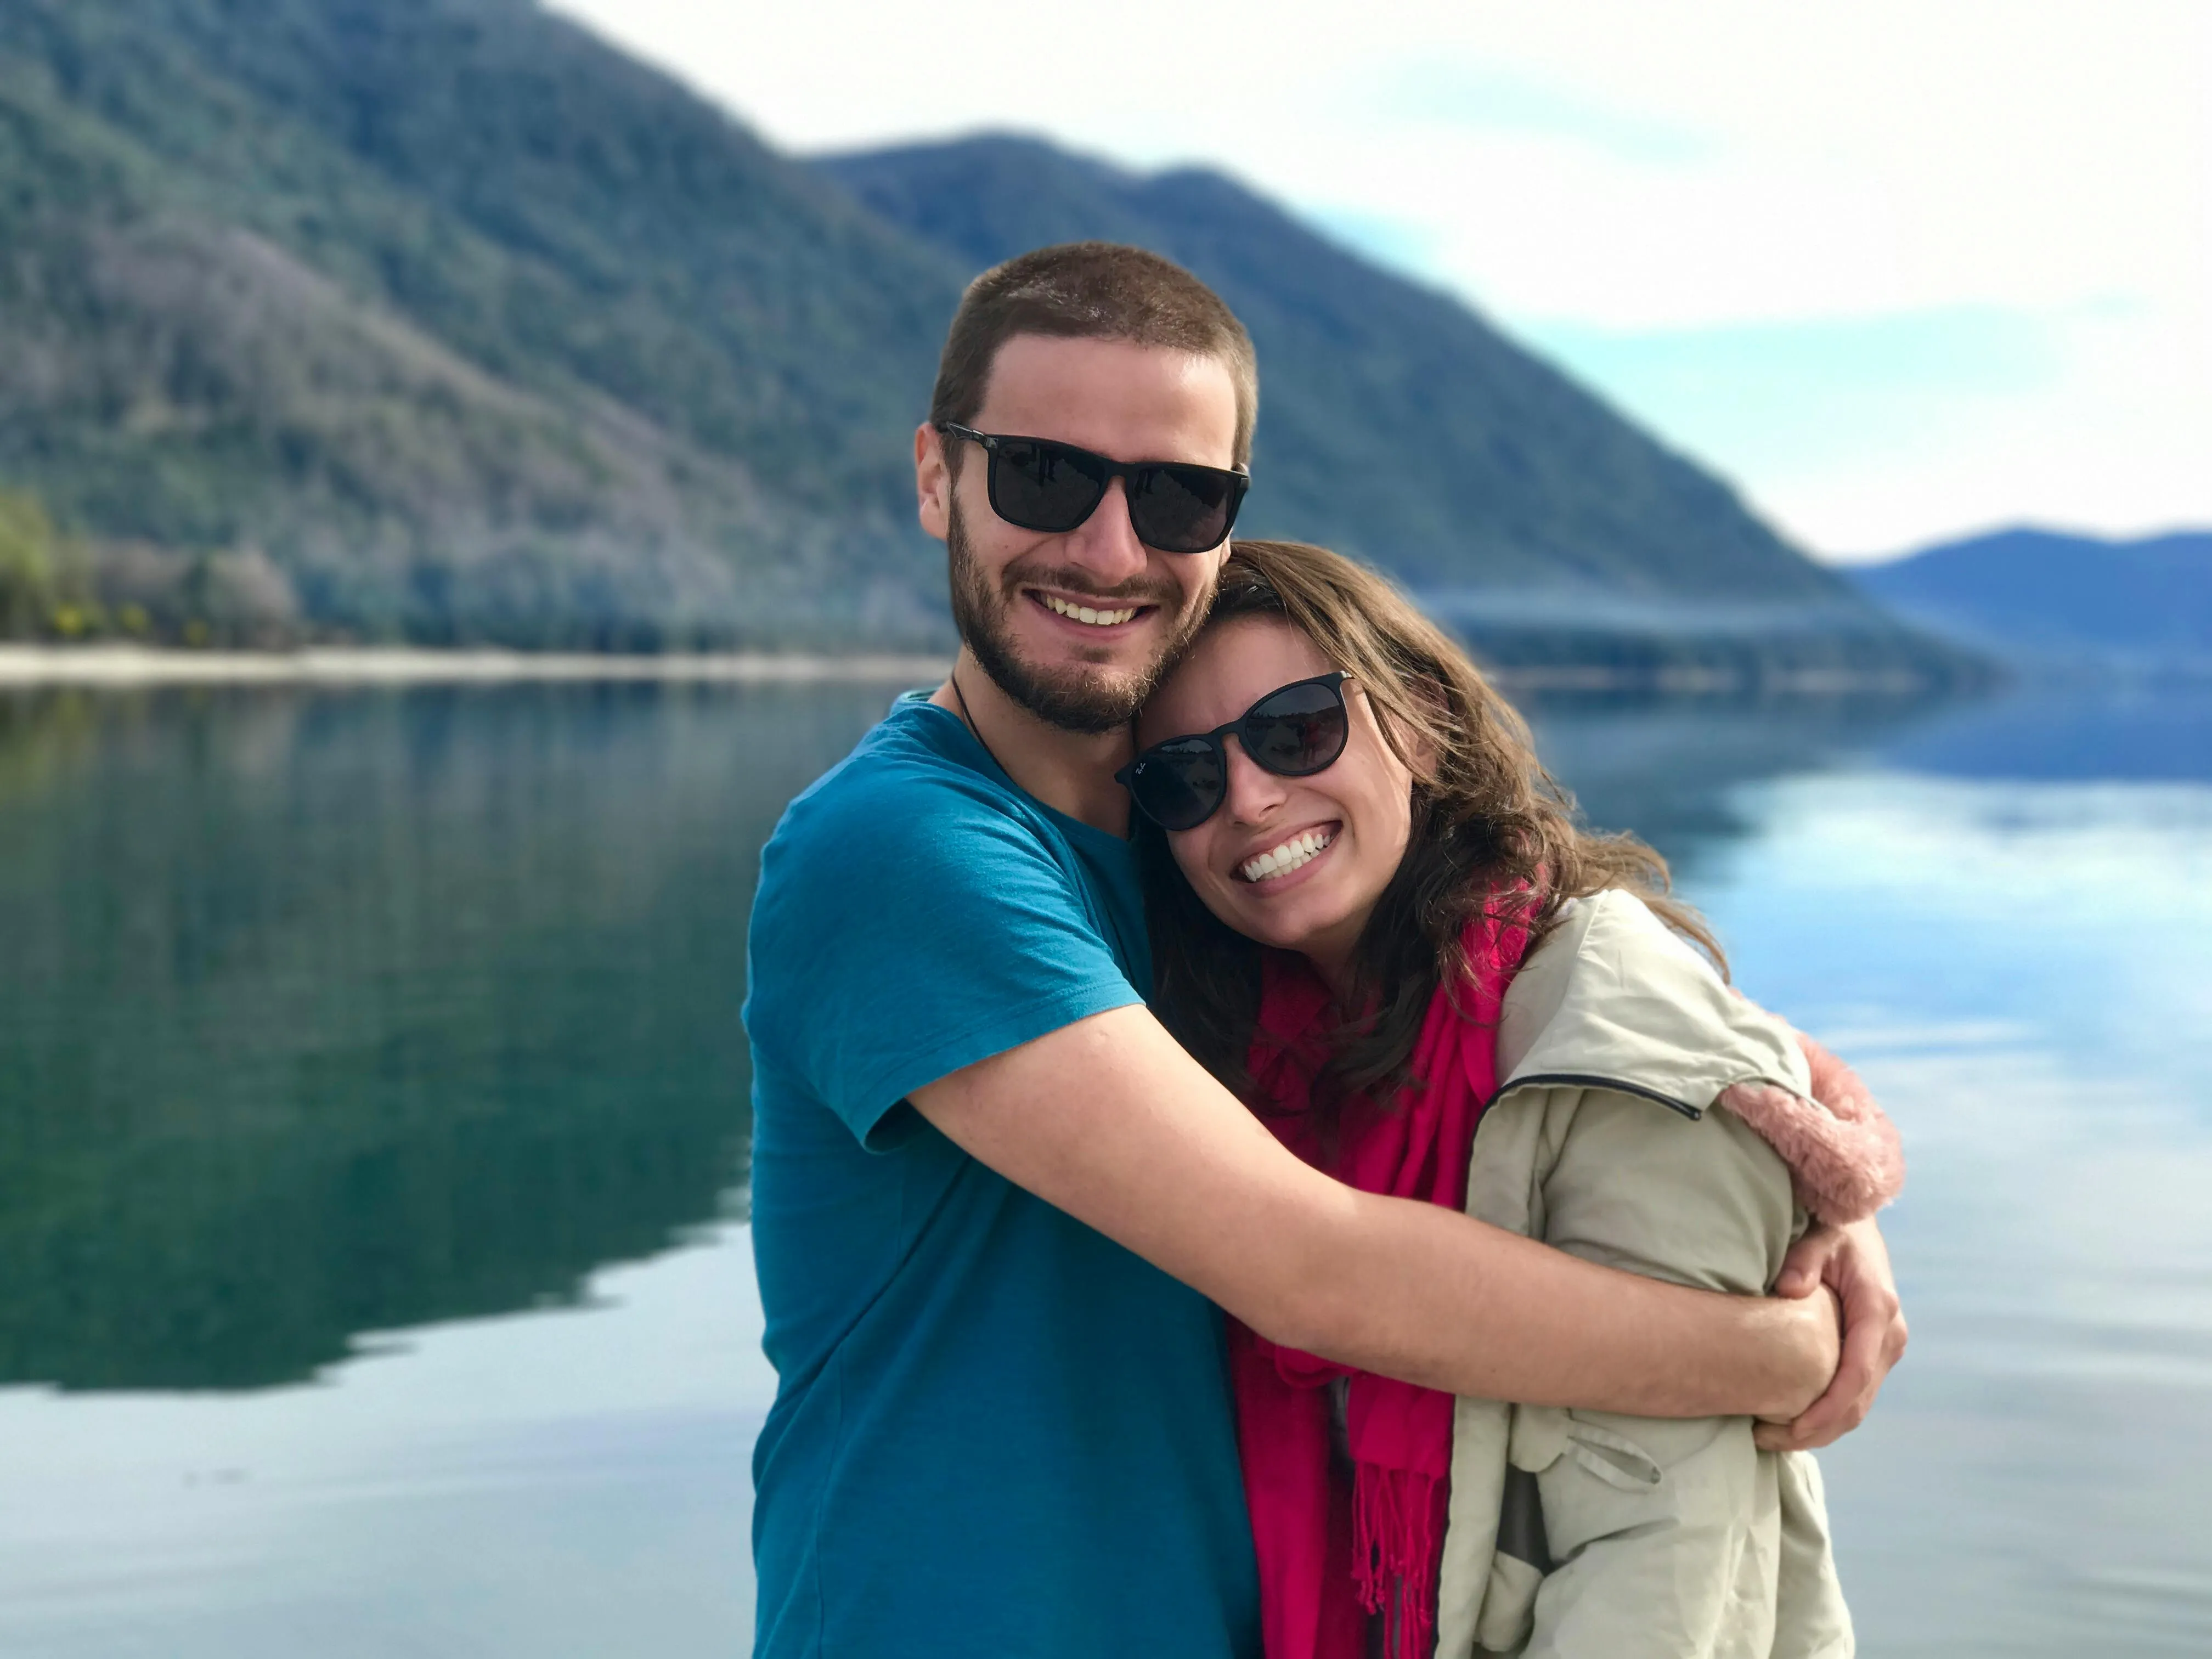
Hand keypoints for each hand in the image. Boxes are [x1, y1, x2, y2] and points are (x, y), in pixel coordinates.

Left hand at [1755, 1217, 1907, 1450]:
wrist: (1856, 1228)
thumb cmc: (1832, 1231)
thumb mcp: (1817, 1238)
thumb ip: (1803, 1261)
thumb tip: (1790, 1289)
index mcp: (1877, 1311)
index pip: (1855, 1374)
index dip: (1827, 1408)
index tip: (1793, 1429)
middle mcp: (1889, 1335)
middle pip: (1858, 1400)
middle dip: (1818, 1428)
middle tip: (1768, 1441)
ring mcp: (1885, 1347)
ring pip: (1859, 1405)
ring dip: (1824, 1428)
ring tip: (1776, 1439)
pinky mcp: (1876, 1352)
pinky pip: (1856, 1394)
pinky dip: (1830, 1414)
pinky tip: (1796, 1422)